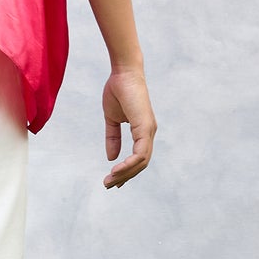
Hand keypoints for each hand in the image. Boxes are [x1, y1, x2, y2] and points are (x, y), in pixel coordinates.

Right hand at [102, 66, 155, 187]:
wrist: (123, 73)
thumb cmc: (118, 90)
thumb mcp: (112, 118)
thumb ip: (112, 137)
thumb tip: (111, 157)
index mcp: (143, 131)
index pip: (138, 157)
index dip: (126, 170)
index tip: (112, 179)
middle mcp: (149, 133)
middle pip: (141, 164)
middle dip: (125, 177)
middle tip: (109, 185)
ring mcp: (149, 130)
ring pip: (142, 162)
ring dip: (126, 173)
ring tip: (111, 180)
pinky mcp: (145, 127)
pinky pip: (140, 153)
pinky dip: (129, 163)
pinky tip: (117, 168)